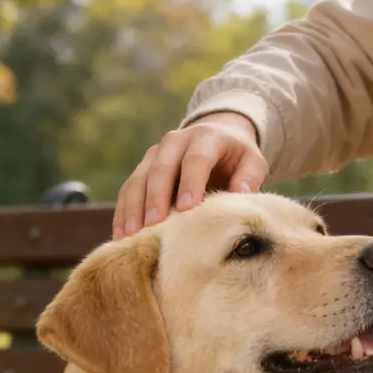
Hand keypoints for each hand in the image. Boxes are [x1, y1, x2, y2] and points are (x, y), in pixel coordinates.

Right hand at [112, 112, 267, 238]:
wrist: (216, 136)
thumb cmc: (236, 157)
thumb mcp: (252, 161)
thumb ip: (250, 177)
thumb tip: (242, 195)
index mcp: (205, 137)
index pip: (195, 159)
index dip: (190, 182)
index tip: (187, 207)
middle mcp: (175, 142)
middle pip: (161, 169)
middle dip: (156, 197)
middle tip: (153, 225)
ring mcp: (154, 155)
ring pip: (138, 180)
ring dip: (133, 208)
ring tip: (131, 235)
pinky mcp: (142, 169)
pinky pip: (127, 191)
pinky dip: (123, 213)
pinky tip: (121, 236)